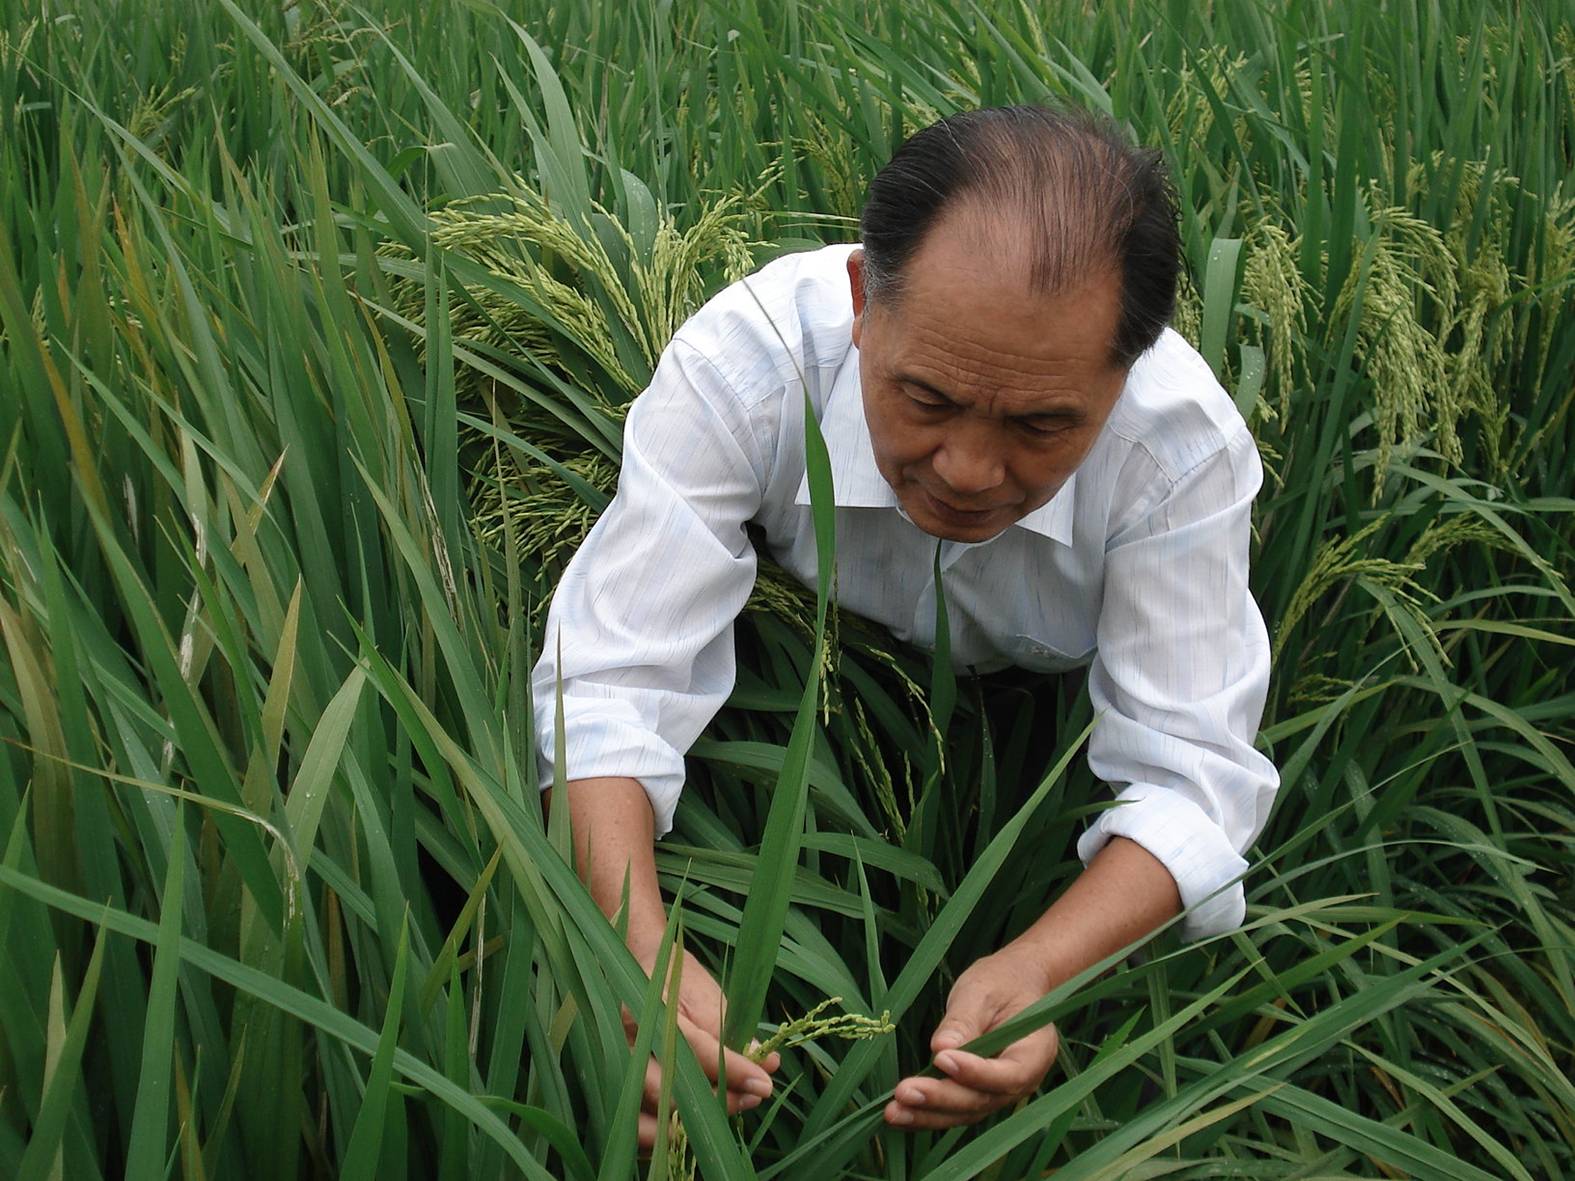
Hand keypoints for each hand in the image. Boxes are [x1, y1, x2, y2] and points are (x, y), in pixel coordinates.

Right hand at [627, 942, 781, 1151]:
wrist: (639, 971)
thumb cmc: (676, 982)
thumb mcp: (708, 997)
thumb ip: (732, 1034)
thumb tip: (768, 1066)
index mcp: (646, 1009)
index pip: (693, 1048)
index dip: (732, 1070)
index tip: (763, 1084)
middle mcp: (623, 1042)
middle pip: (665, 1091)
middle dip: (713, 1103)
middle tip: (750, 1099)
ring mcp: (611, 1068)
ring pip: (644, 1118)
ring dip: (688, 1129)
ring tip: (726, 1117)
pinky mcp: (614, 1089)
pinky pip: (635, 1125)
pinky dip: (663, 1137)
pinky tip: (696, 1128)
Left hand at [884, 950, 1058, 1130]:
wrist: (1011, 985)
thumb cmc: (1001, 983)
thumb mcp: (983, 991)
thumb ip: (964, 1021)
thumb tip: (940, 1049)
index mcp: (1035, 1052)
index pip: (1008, 1075)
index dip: (975, 1073)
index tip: (942, 1059)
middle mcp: (1021, 1081)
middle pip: (982, 1100)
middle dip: (942, 1099)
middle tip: (905, 1092)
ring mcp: (998, 1092)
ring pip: (965, 1112)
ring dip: (928, 1115)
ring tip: (894, 1112)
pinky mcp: (977, 1094)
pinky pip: (954, 1109)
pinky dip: (926, 1114)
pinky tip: (898, 1114)